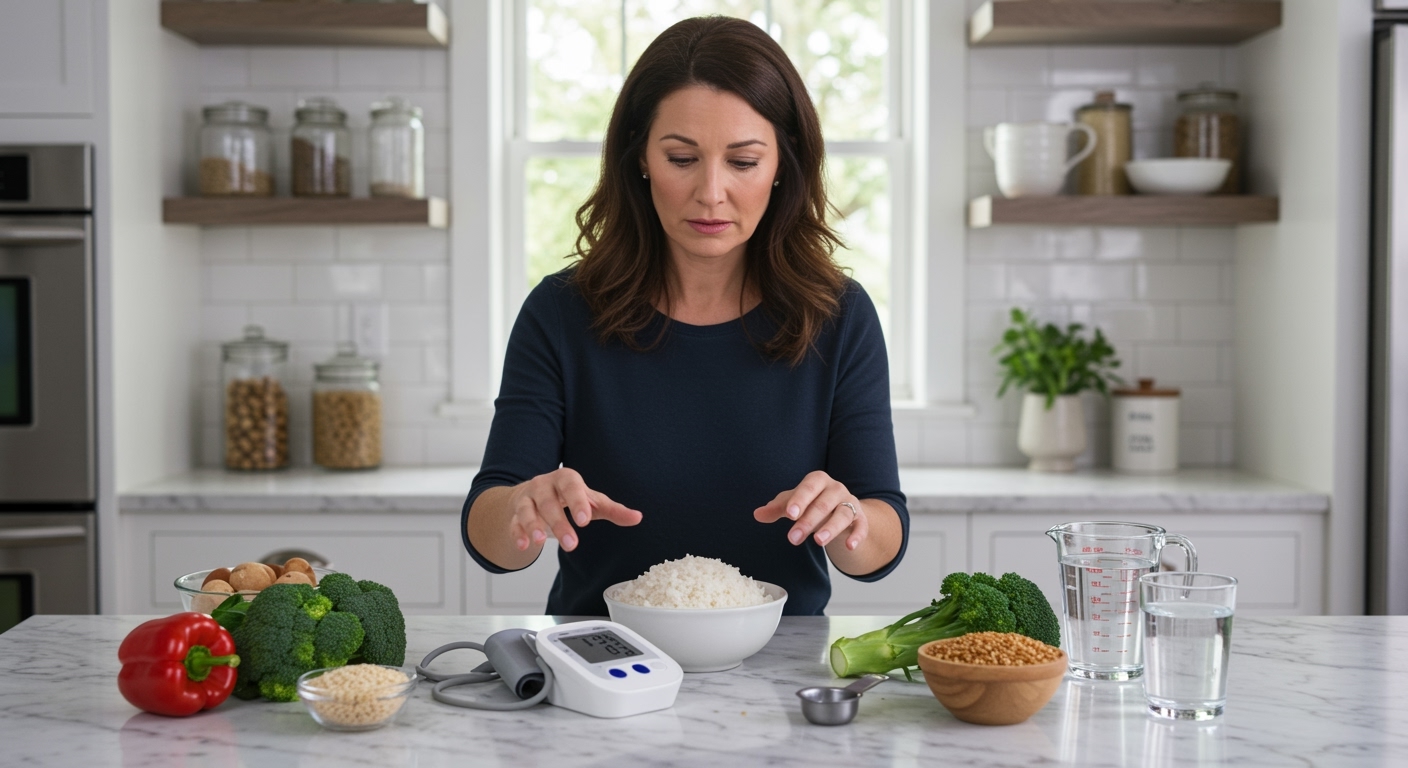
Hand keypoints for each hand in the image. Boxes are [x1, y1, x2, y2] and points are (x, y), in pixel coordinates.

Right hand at [506, 468, 641, 551]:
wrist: (534, 495)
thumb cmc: (567, 498)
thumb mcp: (591, 502)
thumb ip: (613, 510)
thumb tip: (638, 517)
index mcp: (565, 479)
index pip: (571, 486)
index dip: (577, 502)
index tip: (585, 521)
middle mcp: (544, 485)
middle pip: (549, 502)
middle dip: (559, 523)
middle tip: (572, 544)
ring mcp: (527, 498)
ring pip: (528, 510)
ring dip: (532, 524)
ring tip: (540, 541)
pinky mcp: (515, 513)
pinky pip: (514, 522)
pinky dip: (517, 533)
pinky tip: (524, 545)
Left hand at [753, 471, 867, 550]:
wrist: (841, 509)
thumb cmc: (812, 503)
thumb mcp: (794, 504)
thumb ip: (776, 508)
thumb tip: (757, 514)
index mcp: (818, 481)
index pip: (809, 487)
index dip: (800, 500)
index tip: (790, 514)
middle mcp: (836, 489)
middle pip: (823, 504)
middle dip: (807, 521)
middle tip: (793, 538)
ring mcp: (850, 503)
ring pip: (842, 514)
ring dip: (831, 528)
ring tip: (817, 542)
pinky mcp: (860, 519)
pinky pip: (861, 526)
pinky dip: (857, 535)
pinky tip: (849, 546)